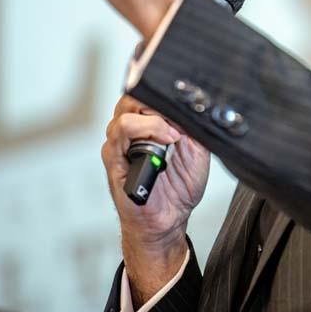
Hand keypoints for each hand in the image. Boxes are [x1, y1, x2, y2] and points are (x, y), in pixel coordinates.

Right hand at [102, 94, 210, 303]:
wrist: (169, 219)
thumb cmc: (178, 187)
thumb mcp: (197, 149)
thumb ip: (192, 125)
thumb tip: (190, 105)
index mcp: (146, 123)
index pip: (146, 93)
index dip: (163, 92)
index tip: (182, 99)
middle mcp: (129, 130)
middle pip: (133, 96)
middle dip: (156, 101)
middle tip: (177, 117)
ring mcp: (118, 143)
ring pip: (125, 112)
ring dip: (154, 119)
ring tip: (173, 134)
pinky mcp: (113, 159)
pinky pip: (119, 133)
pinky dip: (144, 130)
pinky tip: (165, 141)